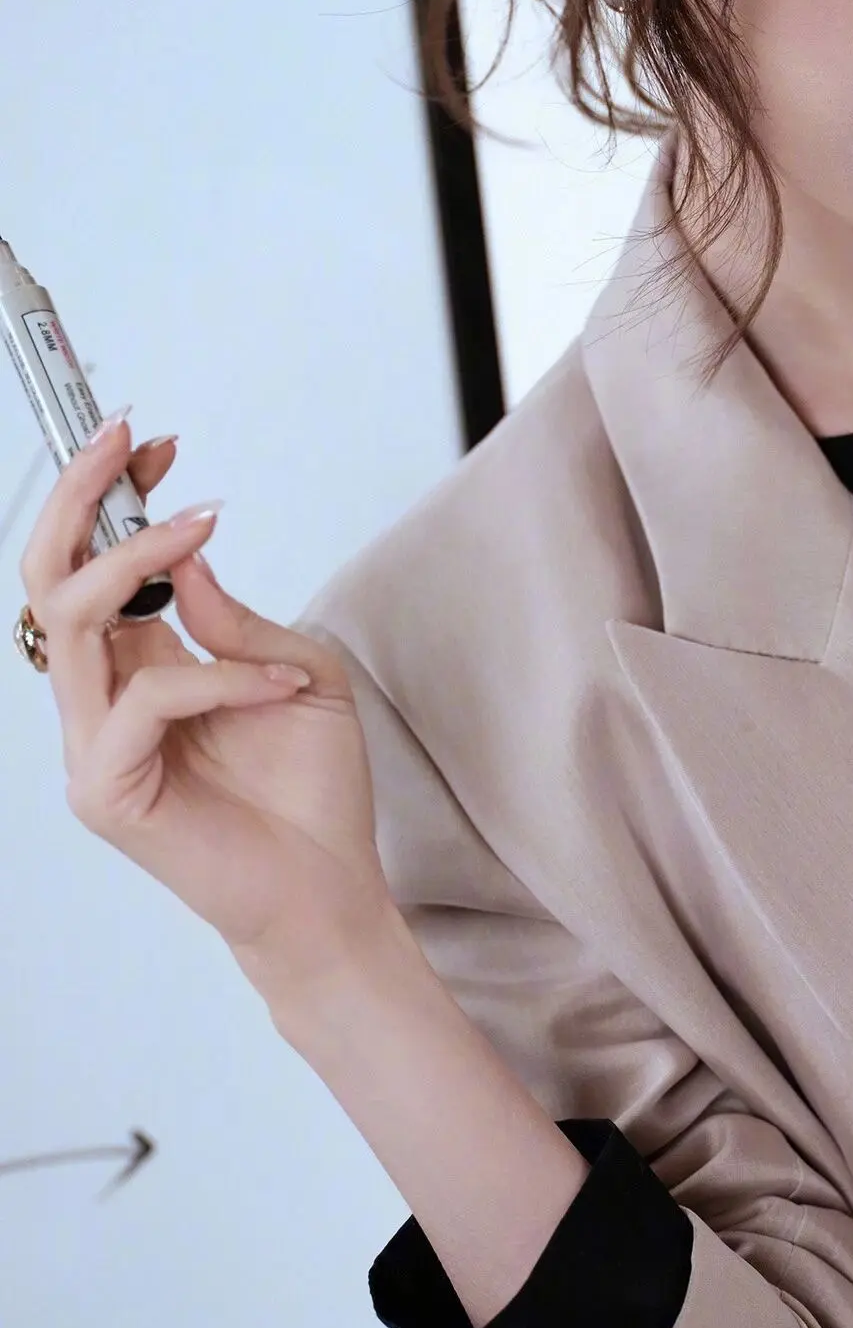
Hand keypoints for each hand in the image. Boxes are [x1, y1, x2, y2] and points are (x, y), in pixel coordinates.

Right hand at [18, 416, 395, 983]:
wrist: (331, 889)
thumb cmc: (313, 792)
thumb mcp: (299, 672)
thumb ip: (235, 615)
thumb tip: (186, 548)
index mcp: (135, 669)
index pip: (87, 566)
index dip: (103, 495)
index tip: (146, 438)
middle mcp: (99, 703)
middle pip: (47, 578)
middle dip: (79, 494)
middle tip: (129, 439)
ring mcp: (93, 748)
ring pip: (73, 623)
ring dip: (139, 559)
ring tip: (201, 521)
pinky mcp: (107, 791)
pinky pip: (143, 699)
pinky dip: (218, 677)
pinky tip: (276, 687)